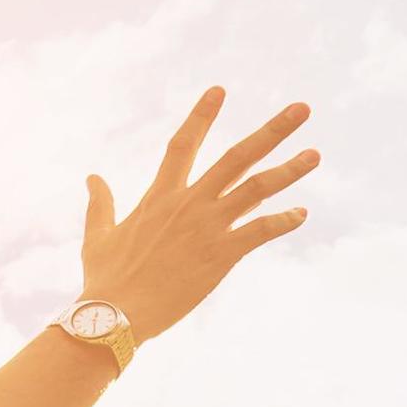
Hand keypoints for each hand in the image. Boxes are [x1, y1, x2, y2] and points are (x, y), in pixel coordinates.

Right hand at [79, 87, 317, 343]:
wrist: (115, 316)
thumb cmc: (104, 280)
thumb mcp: (97, 236)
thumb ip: (99, 204)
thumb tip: (91, 177)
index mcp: (159, 197)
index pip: (182, 145)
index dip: (201, 116)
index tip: (219, 90)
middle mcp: (188, 204)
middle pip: (237, 157)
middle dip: (272, 131)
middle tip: (302, 108)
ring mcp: (207, 227)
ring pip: (257, 188)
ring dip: (289, 170)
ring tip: (315, 155)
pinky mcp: (222, 254)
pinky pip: (262, 231)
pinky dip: (284, 221)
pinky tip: (301, 213)